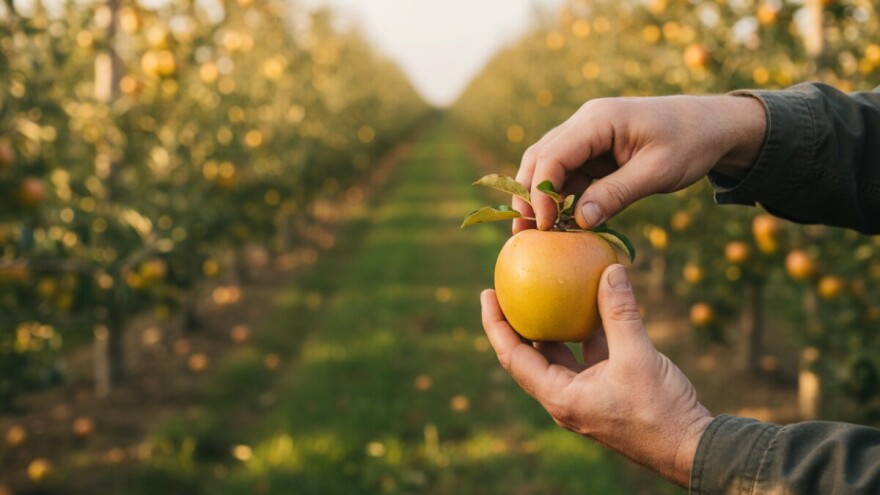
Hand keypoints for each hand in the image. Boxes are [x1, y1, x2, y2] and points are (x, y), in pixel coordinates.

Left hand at [480, 264, 713, 485]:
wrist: (690, 447)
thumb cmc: (660, 412)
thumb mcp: (638, 357)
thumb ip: (620, 313)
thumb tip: (610, 270)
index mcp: (560, 396)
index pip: (513, 356)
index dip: (496, 325)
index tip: (487, 293)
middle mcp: (564, 397)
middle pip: (527, 354)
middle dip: (516, 321)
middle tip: (509, 287)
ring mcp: (583, 394)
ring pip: (558, 353)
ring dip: (551, 324)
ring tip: (544, 290)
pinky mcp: (603, 389)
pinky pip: (586, 354)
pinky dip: (585, 330)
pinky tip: (590, 303)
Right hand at [512, 95, 765, 231]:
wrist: (713, 125)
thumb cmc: (691, 143)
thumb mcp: (658, 172)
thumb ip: (617, 194)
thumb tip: (579, 221)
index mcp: (598, 120)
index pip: (552, 156)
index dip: (540, 192)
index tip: (544, 226)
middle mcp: (584, 122)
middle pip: (540, 157)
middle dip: (527, 194)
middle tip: (522, 233)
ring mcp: (587, 135)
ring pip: (548, 165)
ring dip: (539, 196)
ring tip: (533, 232)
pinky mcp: (593, 149)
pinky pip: (567, 172)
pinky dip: (559, 196)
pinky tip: (558, 221)